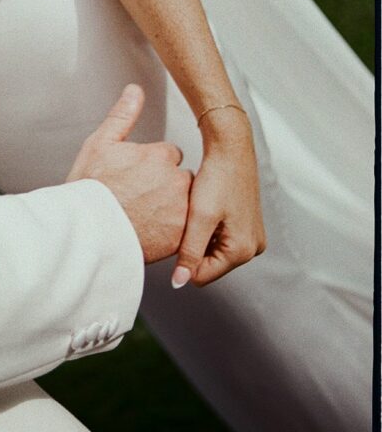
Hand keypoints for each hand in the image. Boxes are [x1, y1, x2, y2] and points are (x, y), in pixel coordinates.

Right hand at [67, 84, 191, 262]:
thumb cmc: (90, 190)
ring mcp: (181, 211)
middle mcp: (176, 181)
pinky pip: (183, 231)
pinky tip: (149, 232)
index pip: (170, 155)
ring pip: (185, 205)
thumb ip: (123, 115)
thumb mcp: (100, 144)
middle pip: (181, 179)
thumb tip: (134, 91)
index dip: (153, 165)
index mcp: (160, 156)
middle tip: (140, 198)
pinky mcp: (179, 237)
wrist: (85, 232)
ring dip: (172, 209)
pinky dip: (170, 232)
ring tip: (144, 217)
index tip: (138, 176)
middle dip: (167, 186)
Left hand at [172, 110, 265, 287]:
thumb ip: (189, 253)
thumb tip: (179, 282)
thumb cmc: (217, 178)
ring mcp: (251, 237)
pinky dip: (207, 229)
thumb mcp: (199, 218)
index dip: (183, 258)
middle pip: (208, 265)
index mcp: (243, 250)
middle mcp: (252, 248)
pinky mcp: (246, 226)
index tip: (179, 232)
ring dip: (199, 237)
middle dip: (193, 247)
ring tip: (197, 213)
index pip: (201, 275)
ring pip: (211, 252)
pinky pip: (219, 239)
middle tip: (189, 220)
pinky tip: (204, 209)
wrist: (230, 149)